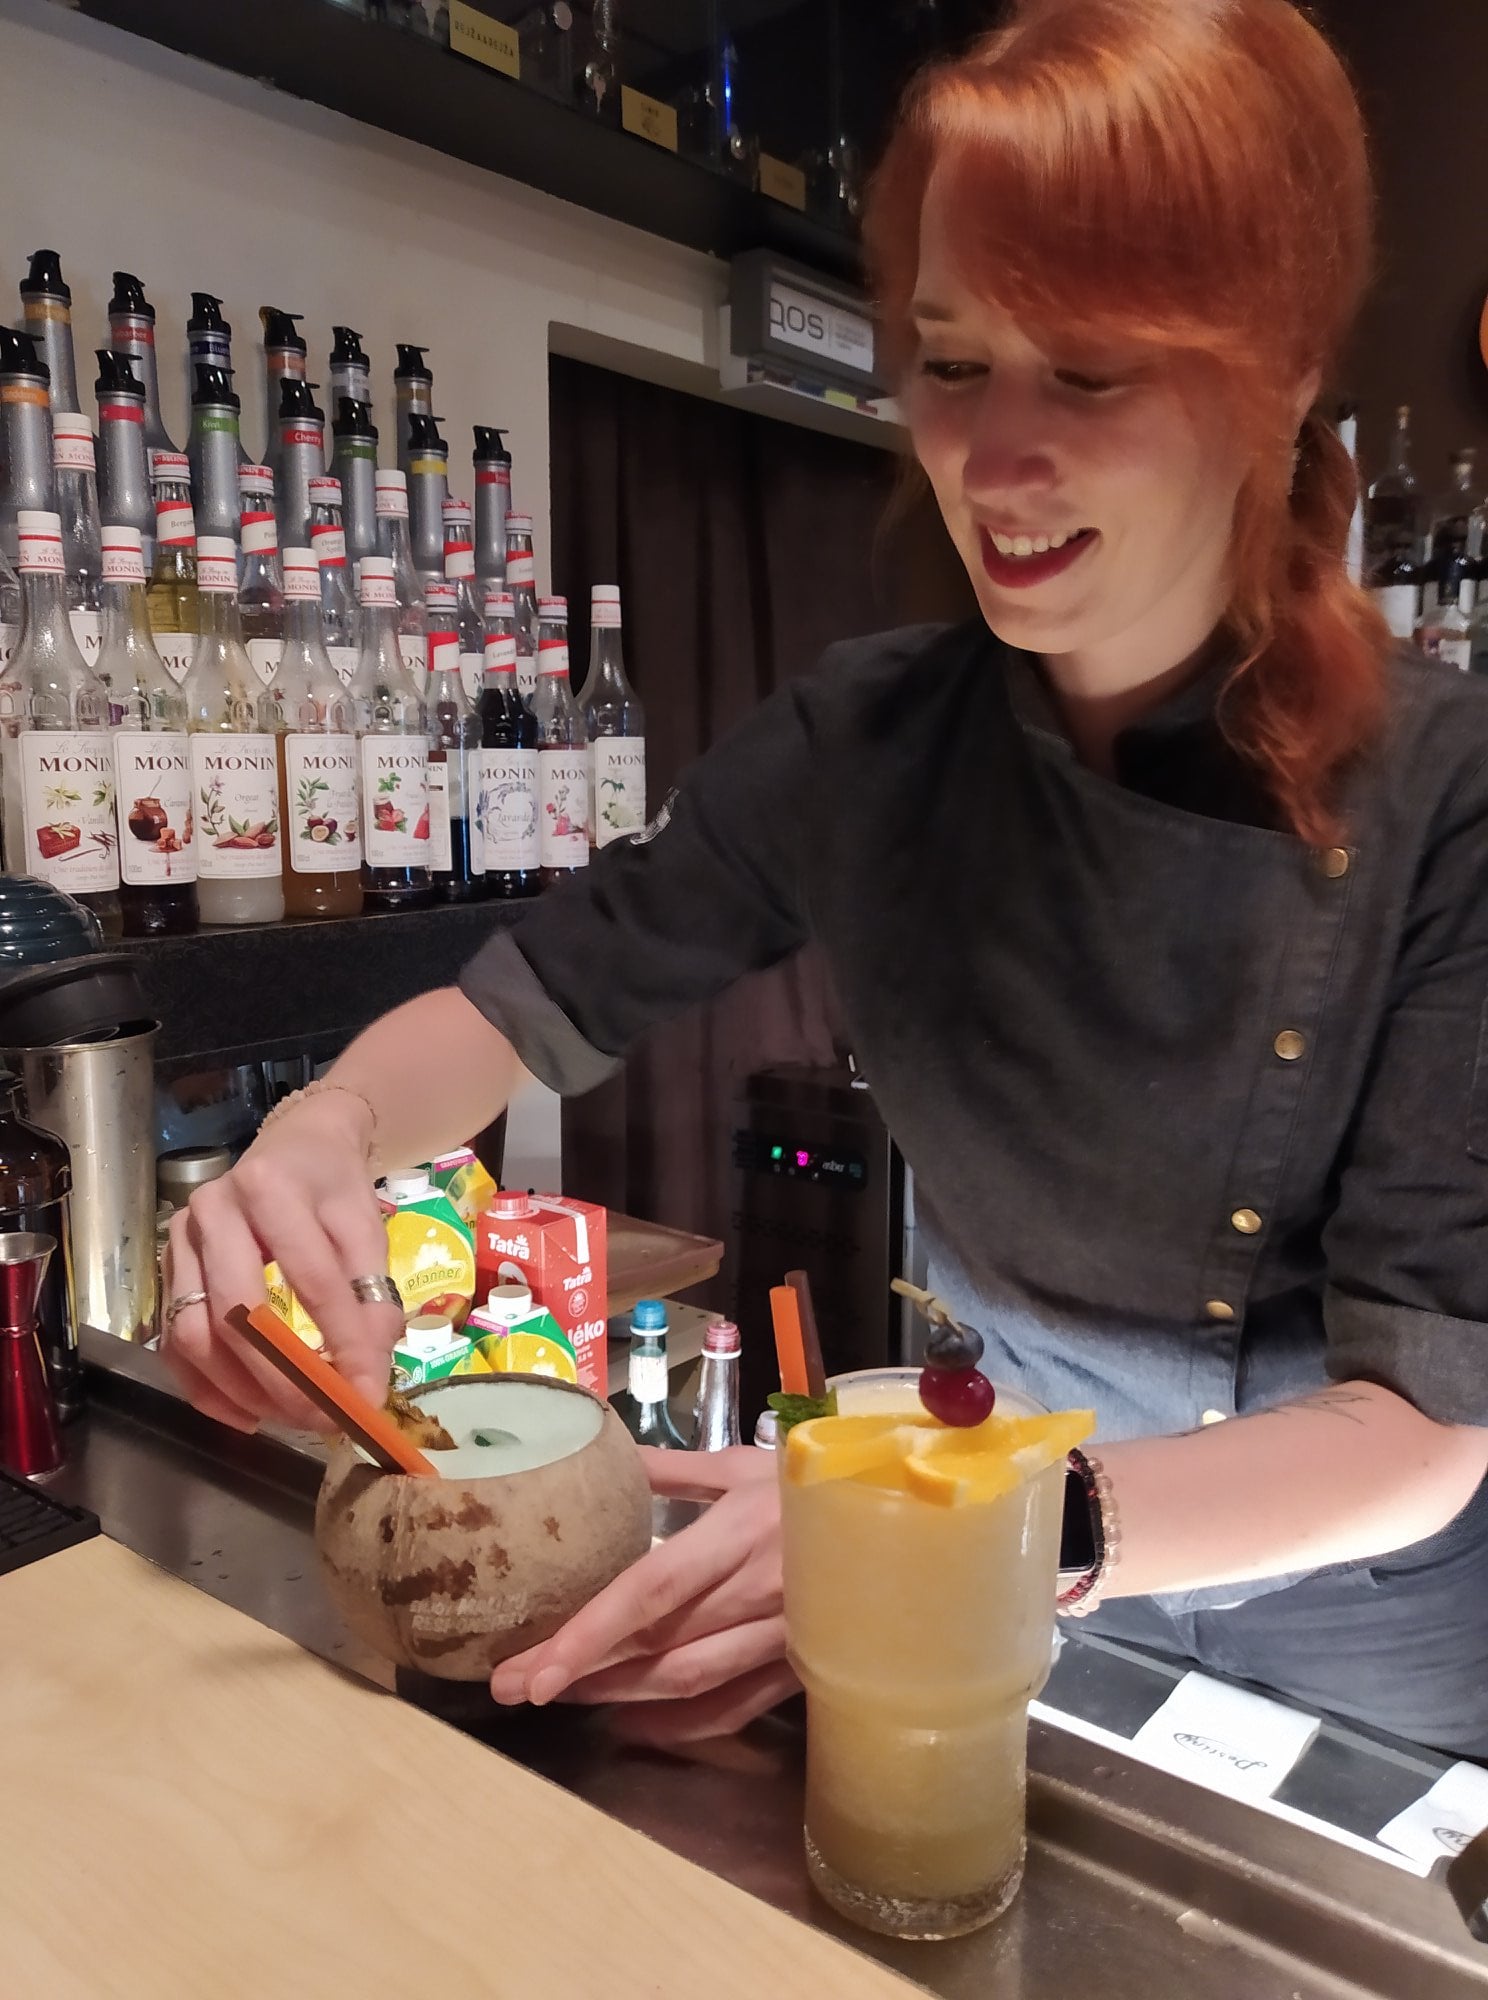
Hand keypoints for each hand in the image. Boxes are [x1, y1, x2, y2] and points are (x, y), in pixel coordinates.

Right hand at [161, 1093, 400, 1431]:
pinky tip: (249, 1414)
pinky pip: (173, 1343)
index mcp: (269, 1188)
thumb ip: (373, 1293)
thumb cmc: (332, 1185)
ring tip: (292, 1418)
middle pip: (237, 1312)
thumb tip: (370, 1372)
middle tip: (322, 1418)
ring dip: (243, 1390)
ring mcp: (179, 1242)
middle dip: (282, 1378)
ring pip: (195, 1334)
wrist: (295, 1145)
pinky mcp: (166, 1272)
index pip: (309, 1277)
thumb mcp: (366, 1226)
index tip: (367, 1393)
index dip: (340, 1340)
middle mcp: (212, 1212)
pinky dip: (208, 1389)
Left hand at [490, 1446, 796, 1746]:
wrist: (911, 1508)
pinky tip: (633, 1721)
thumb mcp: (743, 1461)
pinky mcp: (804, 1665)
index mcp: (740, 1531)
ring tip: (560, 1695)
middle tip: (515, 1685)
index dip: (590, 1633)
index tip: (532, 1664)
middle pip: (658, 1646)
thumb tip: (605, 1460)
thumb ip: (672, 1468)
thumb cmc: (819, 1476)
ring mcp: (785, 1636)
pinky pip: (735, 1706)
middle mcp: (760, 1592)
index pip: (651, 1590)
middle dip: (581, 1670)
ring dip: (619, 1695)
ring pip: (690, 1682)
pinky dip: (681, 1723)